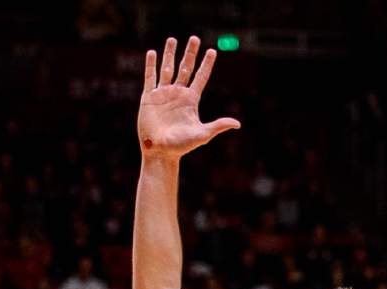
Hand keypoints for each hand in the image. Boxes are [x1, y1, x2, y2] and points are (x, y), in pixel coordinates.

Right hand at [139, 36, 239, 158]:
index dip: (206, 65)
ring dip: (169, 54)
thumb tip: (237, 124)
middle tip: (195, 38)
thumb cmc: (180, 146)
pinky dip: (151, 65)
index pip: (200, 77)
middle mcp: (177, 94)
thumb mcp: (202, 135)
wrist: (159, 152)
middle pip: (185, 68)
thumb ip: (217, 126)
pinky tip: (152, 53)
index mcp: (191, 100)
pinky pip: (150, 78)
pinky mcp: (149, 98)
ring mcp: (163, 95)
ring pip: (167, 69)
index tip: (212, 51)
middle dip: (190, 53)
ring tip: (172, 39)